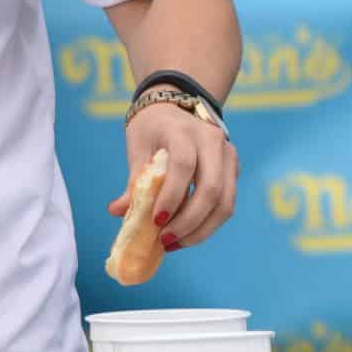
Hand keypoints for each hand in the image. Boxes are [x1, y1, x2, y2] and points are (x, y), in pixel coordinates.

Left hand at [111, 101, 237, 250]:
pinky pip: (227, 204)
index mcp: (184, 132)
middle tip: (165, 240)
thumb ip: (135, 181)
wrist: (178, 108)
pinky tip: (187, 234)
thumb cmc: (153, 129)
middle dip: (189, 222)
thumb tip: (117, 211)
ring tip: (176, 243)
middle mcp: (213, 142)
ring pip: (226, 202)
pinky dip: (208, 224)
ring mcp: (229, 156)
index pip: (184, 165)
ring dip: (202, 229)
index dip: (171, 196)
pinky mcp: (234, 170)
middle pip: (212, 189)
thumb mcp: (138, 148)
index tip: (155, 220)